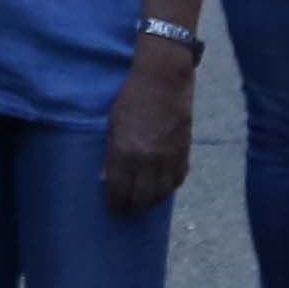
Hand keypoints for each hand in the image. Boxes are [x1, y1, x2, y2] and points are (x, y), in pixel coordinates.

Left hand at [99, 45, 194, 217]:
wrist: (163, 77)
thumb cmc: (131, 96)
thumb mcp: (112, 123)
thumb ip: (109, 153)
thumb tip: (104, 180)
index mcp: (125, 152)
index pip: (119, 192)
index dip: (115, 205)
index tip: (113, 209)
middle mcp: (147, 160)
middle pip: (142, 199)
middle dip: (133, 208)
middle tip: (128, 210)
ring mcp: (168, 157)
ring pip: (163, 193)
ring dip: (153, 201)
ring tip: (146, 202)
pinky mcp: (184, 151)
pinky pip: (178, 179)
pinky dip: (170, 186)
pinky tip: (164, 186)